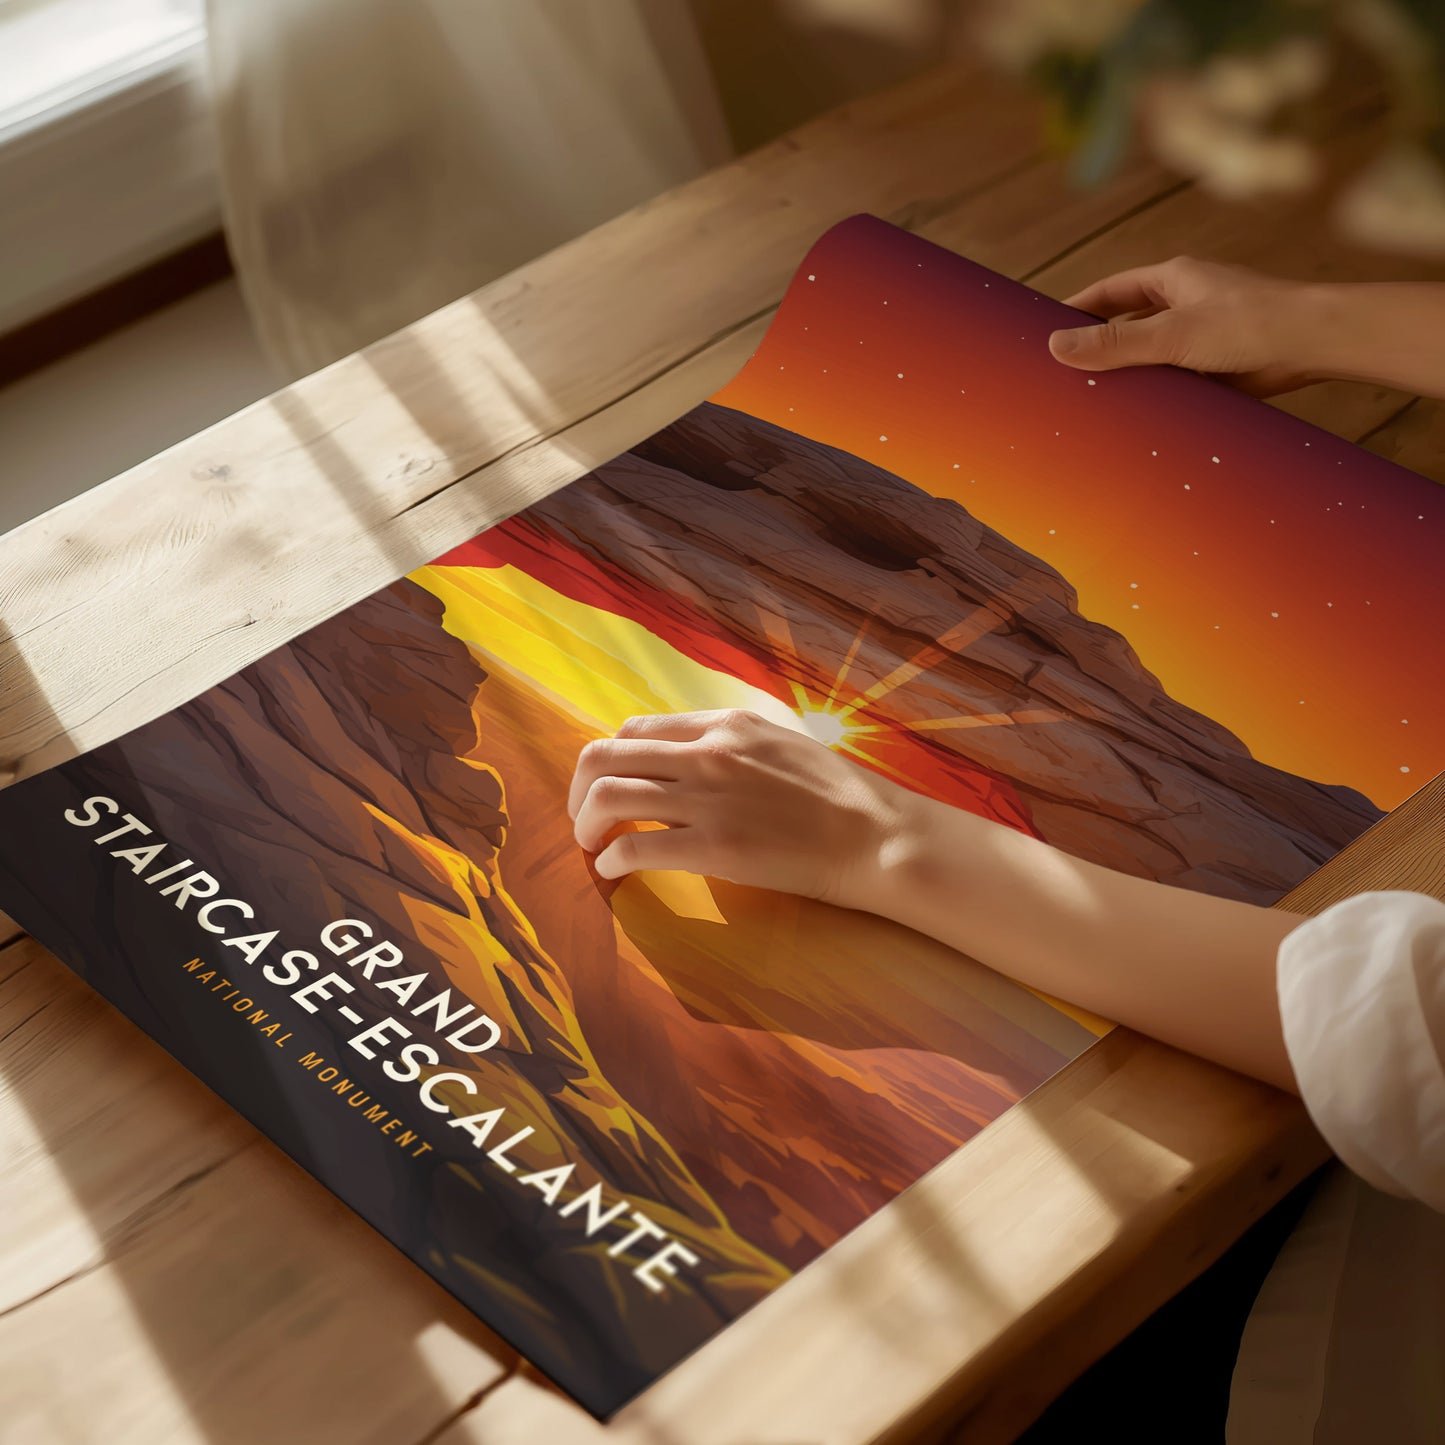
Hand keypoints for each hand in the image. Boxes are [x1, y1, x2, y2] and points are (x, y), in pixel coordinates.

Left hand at [568, 709, 912, 904]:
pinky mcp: (713, 846)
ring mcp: (708, 798)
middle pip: (605, 755)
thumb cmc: (837, 796)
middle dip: (579, 789)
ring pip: (607, 796)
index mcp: (723, 724)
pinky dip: (611, 860)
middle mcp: (706, 752)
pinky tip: (615, 872)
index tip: (609, 786)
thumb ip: (731, 746)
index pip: (636, 729)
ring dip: (585, 824)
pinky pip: (634, 846)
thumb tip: (688, 762)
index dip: (610, 759)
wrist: (875, 835)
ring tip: (591, 846)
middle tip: (583, 818)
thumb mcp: (779, 744)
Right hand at [1048, 255, 1319, 395]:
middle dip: (1100, 346)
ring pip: (1152, 355)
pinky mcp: (1218, 366)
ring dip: (1130, 374)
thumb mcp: (1171, 334)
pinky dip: (1158, 394)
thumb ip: (1115, 342)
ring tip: (1095, 399)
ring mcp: (1203, 335)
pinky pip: (1176, 379)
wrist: (1314, 344)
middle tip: (1065, 371)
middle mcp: (1187, 303)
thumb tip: (1056, 346)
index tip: (1048, 330)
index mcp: (1174, 279)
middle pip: (1129, 323)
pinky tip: (1139, 414)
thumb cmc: (1251, 323)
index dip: (1078, 308)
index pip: (1111, 291)